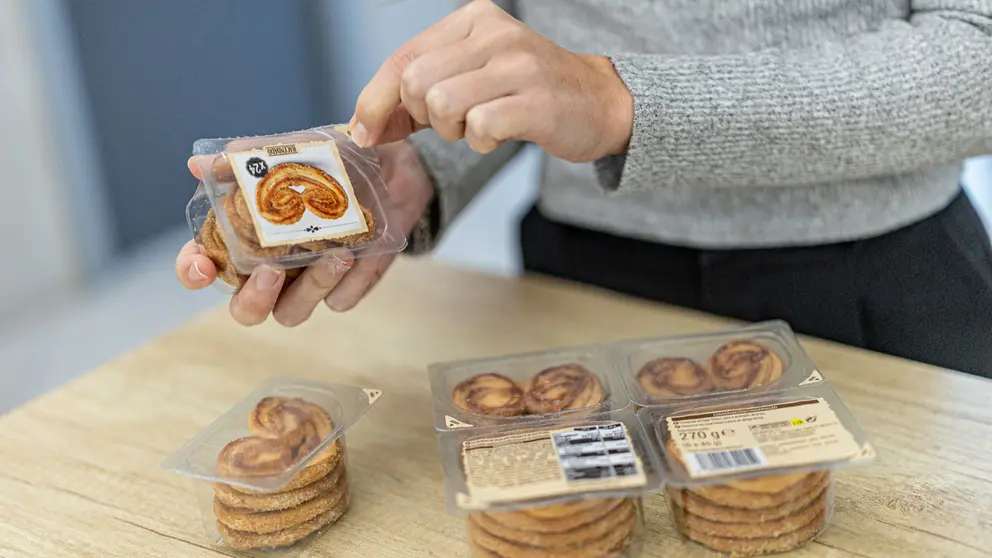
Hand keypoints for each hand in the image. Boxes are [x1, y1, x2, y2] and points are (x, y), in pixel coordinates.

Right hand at [175, 140, 433, 325]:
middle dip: (254, 298)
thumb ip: (245, 161)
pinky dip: (349, 282)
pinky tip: (359, 256)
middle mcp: (270, 270)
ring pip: (293, 312)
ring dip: (311, 287)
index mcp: (242, 239)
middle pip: (246, 310)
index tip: (202, 266)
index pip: (202, 266)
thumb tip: (199, 164)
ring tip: (337, 254)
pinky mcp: (347, 287)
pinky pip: (341, 300)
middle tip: (272, 271)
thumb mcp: (288, 152)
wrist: (388, 166)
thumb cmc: (326, 164)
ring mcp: (307, 283)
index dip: (193, 272)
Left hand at [351, 0, 632, 162]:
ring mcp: (518, 65)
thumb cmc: (529, 92)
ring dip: (452, 131)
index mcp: (473, 19)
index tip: (365, 131)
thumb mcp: (474, 76)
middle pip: (415, 82)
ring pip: (442, 104)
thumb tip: (364, 125)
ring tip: (479, 127)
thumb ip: (421, 94)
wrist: (600, 102)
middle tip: (451, 124)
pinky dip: (481, 141)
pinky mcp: (536, 100)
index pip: (402, 57)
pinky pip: (479, 126)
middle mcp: (495, 33)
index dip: (375, 99)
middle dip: (422, 116)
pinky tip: (500, 134)